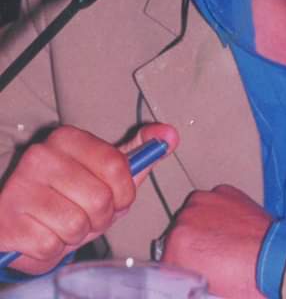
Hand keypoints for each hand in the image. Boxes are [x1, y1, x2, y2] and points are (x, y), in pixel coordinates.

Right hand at [0, 123, 177, 274]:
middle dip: (102, 217)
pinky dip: (55, 249)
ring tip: (66, 224)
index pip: (116, 164)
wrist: (24, 224)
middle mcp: (41, 156)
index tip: (118, 197)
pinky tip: (46, 235)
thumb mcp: (108, 171)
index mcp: (68, 138)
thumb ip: (141, 152)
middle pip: (100, 198)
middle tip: (88, 215)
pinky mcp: (7, 223)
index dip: (125, 191)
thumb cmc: (72, 195)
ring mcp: (20, 188)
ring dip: (78, 234)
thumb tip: (170, 134)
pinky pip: (51, 246)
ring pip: (77, 224)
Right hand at [162, 185, 271, 297]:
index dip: (179, 267)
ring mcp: (207, 199)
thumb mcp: (204, 291)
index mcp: (177, 244)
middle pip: (179, 232)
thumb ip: (186, 280)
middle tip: (209, 257)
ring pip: (194, 213)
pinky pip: (213, 201)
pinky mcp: (225, 191)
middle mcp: (187, 216)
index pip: (167, 258)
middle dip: (190, 244)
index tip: (189, 270)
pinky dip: (219, 210)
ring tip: (222, 239)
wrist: (274, 257)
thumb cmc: (243, 278)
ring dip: (202, 223)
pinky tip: (232, 225)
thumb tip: (185, 278)